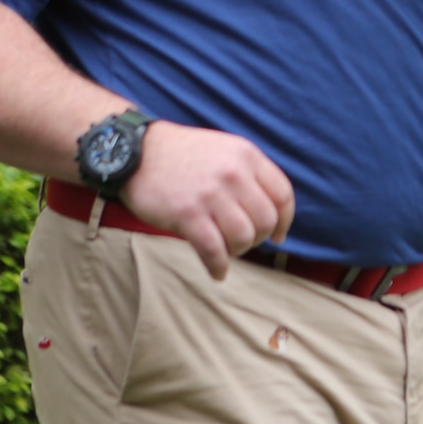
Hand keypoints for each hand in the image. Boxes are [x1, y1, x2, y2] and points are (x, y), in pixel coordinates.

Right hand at [120, 122, 294, 280]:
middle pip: (266, 220)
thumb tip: (270, 214)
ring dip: (238, 251)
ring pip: (243, 237)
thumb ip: (249, 174)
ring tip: (226, 251)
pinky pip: (213, 250)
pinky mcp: (186, 213)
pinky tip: (217, 272)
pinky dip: (218, 267)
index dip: (284, 220)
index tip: (278, 236)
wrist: (137, 151)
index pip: (283, 194)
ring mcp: (210, 193)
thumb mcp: (226, 151)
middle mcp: (233, 173)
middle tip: (243, 242)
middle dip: (258, 239)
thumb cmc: (184, 156)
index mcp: (247, 155)